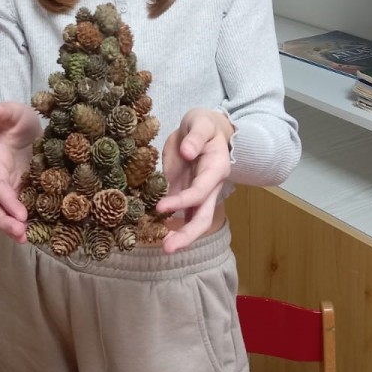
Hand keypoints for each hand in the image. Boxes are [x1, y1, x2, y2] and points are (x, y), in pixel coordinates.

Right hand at [0, 102, 41, 241]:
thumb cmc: (18, 123)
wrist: (25, 130)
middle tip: (22, 234)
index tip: (21, 214)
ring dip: (14, 229)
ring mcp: (10, 190)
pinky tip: (44, 233)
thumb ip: (7, 111)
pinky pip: (23, 213)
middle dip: (4, 223)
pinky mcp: (24, 195)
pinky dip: (30, 224)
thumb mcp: (16, 113)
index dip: (6, 200)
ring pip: (5, 215)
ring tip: (29, 240)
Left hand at [155, 108, 233, 253]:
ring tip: (164, 248)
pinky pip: (181, 214)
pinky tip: (156, 233)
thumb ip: (195, 136)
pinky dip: (171, 225)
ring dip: (181, 236)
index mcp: (216, 169)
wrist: (205, 128)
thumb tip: (188, 151)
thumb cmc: (203, 124)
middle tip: (167, 248)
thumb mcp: (201, 122)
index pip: (200, 191)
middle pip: (204, 217)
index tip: (160, 206)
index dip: (182, 201)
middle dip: (187, 234)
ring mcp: (199, 194)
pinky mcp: (185, 194)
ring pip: (195, 220)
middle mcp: (210, 187)